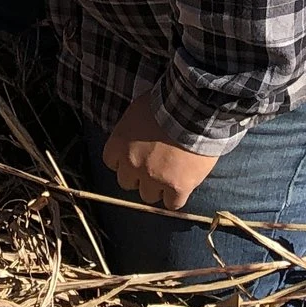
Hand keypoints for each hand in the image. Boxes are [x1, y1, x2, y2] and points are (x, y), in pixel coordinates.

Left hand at [102, 90, 218, 210]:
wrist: (193, 109)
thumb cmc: (166, 103)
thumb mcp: (138, 111)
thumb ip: (131, 130)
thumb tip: (133, 137)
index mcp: (119, 144)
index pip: (111, 162)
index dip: (124, 161)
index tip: (134, 158)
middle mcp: (132, 164)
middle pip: (127, 182)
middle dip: (138, 176)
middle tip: (153, 167)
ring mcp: (154, 178)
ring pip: (148, 195)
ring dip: (157, 187)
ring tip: (170, 175)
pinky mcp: (177, 187)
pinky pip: (172, 203)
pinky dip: (176, 197)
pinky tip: (183, 186)